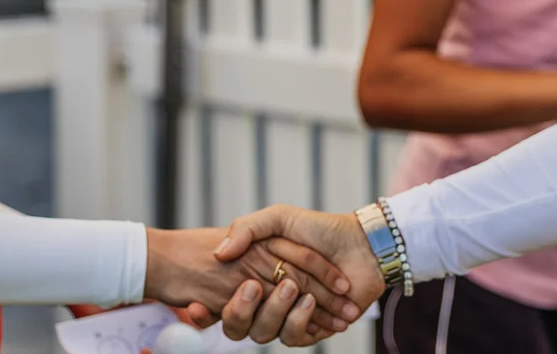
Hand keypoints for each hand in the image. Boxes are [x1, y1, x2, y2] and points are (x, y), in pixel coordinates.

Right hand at [141, 227, 359, 341]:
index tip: (196, 306)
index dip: (203, 311)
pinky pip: (294, 337)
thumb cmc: (318, 229)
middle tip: (252, 287)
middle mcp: (265, 302)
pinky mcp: (311, 329)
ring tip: (292, 288)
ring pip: (263, 333)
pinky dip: (301, 320)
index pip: (219, 303)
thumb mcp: (278, 218)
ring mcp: (287, 317)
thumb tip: (219, 253)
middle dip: (240, 310)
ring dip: (275, 312)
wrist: (360, 243)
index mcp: (251, 279)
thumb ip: (246, 228)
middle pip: (238, 324)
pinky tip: (310, 301)